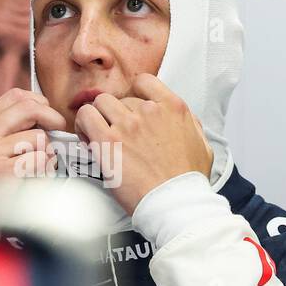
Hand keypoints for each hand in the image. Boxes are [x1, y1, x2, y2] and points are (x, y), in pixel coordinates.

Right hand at [0, 88, 66, 215]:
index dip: (39, 102)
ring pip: (38, 137)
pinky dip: (45, 168)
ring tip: (39, 163)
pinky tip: (37, 175)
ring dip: (47, 151)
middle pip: (29, 108)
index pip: (15, 96)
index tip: (47, 115)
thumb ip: (5, 129)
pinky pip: (38, 160)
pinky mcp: (1, 173)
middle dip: (52, 117)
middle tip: (58, 129)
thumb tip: (43, 114)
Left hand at [74, 73, 212, 214]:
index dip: (134, 95)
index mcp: (173, 107)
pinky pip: (85, 117)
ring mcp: (127, 124)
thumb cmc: (187, 181)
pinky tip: (89, 139)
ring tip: (98, 134)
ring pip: (99, 103)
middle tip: (115, 132)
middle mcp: (149, 111)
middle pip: (120, 97)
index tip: (132, 109)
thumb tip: (179, 118)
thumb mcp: (202, 144)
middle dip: (116, 114)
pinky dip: (83, 126)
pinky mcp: (108, 141)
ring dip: (97, 117)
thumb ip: (190, 124)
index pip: (144, 81)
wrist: (175, 204)